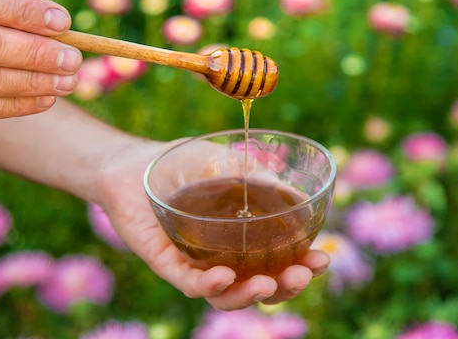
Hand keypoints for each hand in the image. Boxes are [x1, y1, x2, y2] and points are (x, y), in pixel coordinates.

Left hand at [93, 137, 329, 310]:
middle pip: (258, 288)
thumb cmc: (183, 162)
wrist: (135, 160)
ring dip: (249, 296)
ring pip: (225, 297)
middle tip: (302, 276)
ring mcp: (194, 264)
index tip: (323, 259)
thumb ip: (260, 180)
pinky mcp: (166, 263)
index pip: (278, 264)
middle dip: (285, 288)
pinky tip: (223, 275)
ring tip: (268, 285)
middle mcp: (221, 258)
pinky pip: (188, 283)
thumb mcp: (230, 164)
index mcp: (242, 241)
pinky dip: (207, 285)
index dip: (303, 268)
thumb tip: (302, 196)